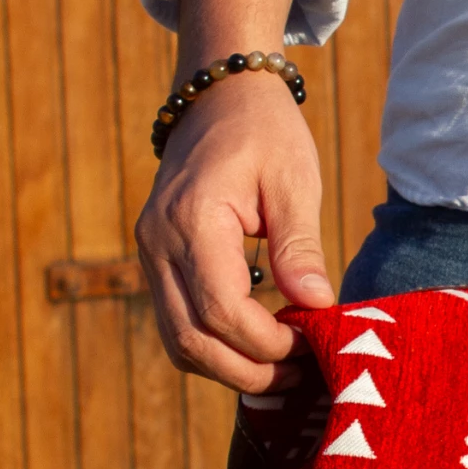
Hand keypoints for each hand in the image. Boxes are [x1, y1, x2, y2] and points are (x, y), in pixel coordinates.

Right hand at [133, 0, 333, 392]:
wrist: (219, 95)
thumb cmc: (265, 132)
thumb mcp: (293, 183)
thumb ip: (300, 248)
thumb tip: (318, 306)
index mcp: (191, 221)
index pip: (222, 311)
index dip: (269, 343)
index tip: (313, 346)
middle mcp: (157, 243)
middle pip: (192, 342)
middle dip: (250, 371)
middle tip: (304, 374)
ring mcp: (149, 253)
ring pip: (178, 343)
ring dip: (231, 367)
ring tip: (287, 367)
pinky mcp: (156, 260)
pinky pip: (177, 324)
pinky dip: (216, 347)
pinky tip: (261, 342)